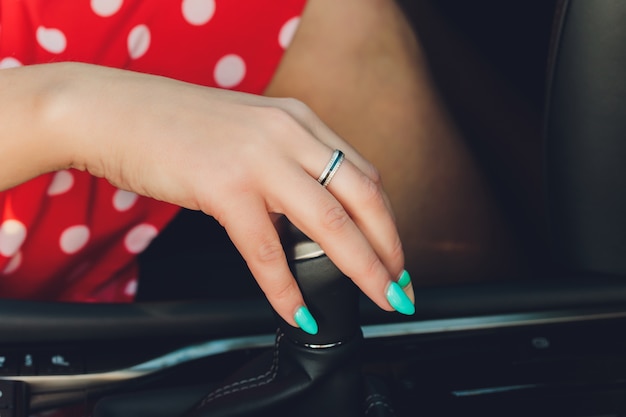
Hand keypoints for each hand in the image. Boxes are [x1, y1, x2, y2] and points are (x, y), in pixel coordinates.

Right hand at [1, 62, 413, 330]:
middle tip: (400, 284)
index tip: (393, 251)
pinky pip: (267, 250)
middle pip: (362, 196)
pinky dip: (286, 287)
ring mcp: (259, 158)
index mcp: (298, 121)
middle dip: (389, 247)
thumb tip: (308, 219)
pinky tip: (297, 310)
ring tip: (378, 297)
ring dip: (361, 267)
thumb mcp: (248, 135)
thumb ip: (284, 167)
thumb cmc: (176, 127)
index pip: (362, 173)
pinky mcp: (225, 186)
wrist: (115, 112)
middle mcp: (289, 133)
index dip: (385, 218)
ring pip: (329, 222)